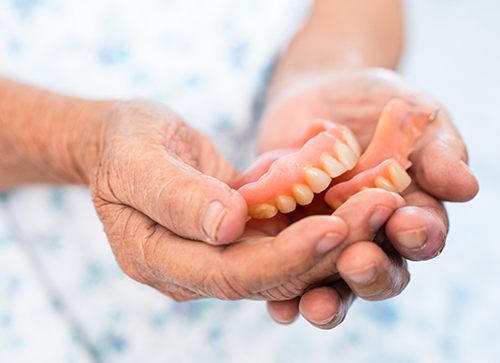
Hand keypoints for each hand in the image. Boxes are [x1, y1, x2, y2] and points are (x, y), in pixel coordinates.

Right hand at [87, 99, 356, 300]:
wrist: (126, 140)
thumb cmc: (124, 142)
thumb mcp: (136, 157)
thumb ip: (173, 193)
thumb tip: (228, 225)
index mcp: (157, 259)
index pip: (229, 273)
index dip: (283, 256)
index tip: (333, 228)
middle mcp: (192, 271)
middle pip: (268, 275)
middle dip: (327, 249)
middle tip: (381, 210)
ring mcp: (217, 257)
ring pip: (286, 262)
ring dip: (337, 239)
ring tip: (383, 205)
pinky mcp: (238, 238)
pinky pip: (286, 240)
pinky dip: (322, 224)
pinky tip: (359, 201)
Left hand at [260, 68, 478, 327]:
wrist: (320, 93)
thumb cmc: (378, 104)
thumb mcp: (414, 118)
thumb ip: (438, 152)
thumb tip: (467, 187)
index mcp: (409, 213)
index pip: (421, 235)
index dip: (418, 235)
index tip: (408, 225)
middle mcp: (370, 237)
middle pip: (379, 271)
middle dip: (372, 272)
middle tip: (358, 263)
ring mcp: (327, 242)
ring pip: (332, 285)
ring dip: (327, 301)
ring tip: (315, 306)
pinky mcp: (288, 240)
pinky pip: (285, 275)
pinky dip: (281, 296)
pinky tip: (277, 307)